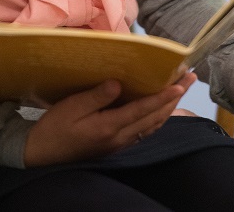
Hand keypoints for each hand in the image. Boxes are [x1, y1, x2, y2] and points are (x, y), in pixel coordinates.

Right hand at [24, 71, 196, 165]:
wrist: (43, 154)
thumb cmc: (54, 128)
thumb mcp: (71, 108)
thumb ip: (96, 96)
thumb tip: (118, 83)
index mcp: (109, 127)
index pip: (143, 110)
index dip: (163, 96)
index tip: (180, 84)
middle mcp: (120, 137)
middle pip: (155, 117)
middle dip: (174, 97)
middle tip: (190, 77)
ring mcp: (120, 143)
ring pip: (153, 125)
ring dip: (170, 107)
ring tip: (181, 88)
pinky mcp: (116, 144)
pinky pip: (145, 130)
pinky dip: (158, 117)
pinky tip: (161, 108)